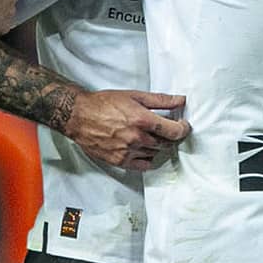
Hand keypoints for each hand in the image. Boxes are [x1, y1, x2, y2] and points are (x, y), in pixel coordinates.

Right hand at [65, 90, 189, 169]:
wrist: (79, 116)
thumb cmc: (104, 103)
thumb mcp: (135, 96)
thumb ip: (161, 100)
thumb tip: (181, 100)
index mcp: (143, 120)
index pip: (175, 131)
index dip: (184, 129)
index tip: (183, 125)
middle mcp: (137, 138)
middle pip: (166, 143)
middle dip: (170, 136)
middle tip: (166, 129)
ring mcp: (128, 152)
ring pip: (155, 153)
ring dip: (158, 146)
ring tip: (150, 136)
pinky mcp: (120, 161)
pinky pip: (143, 166)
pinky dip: (147, 158)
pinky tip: (143, 150)